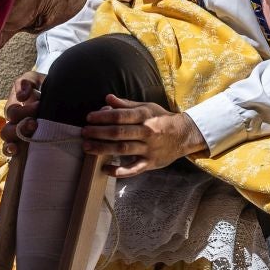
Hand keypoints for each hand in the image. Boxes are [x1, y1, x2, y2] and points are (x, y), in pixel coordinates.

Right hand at [1, 69, 44, 151]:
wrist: (60, 98)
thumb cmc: (44, 88)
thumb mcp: (35, 80)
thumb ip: (27, 82)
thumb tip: (21, 96)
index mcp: (15, 108)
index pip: (13, 112)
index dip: (24, 111)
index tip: (40, 104)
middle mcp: (14, 123)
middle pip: (8, 130)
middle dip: (20, 127)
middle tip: (35, 123)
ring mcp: (18, 136)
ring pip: (8, 142)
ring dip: (14, 141)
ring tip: (23, 141)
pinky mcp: (25, 146)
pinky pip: (13, 153)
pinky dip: (12, 152)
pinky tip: (16, 152)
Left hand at [82, 95, 208, 175]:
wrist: (184, 135)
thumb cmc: (162, 119)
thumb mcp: (147, 107)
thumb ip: (126, 104)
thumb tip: (107, 98)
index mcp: (145, 116)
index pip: (120, 116)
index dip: (103, 117)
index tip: (89, 118)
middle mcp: (147, 132)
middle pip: (119, 133)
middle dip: (99, 133)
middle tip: (84, 133)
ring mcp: (148, 149)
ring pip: (123, 149)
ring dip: (103, 149)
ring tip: (87, 147)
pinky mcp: (150, 163)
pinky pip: (133, 169)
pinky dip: (119, 171)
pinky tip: (105, 169)